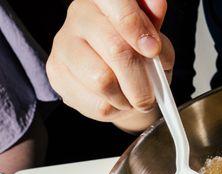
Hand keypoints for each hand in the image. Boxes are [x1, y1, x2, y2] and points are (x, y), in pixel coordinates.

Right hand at [46, 0, 173, 122]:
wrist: (119, 82)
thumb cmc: (138, 54)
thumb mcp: (155, 40)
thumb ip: (155, 27)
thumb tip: (158, 4)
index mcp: (104, 0)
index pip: (116, 3)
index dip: (137, 28)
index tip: (152, 51)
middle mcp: (79, 17)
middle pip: (115, 49)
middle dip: (140, 80)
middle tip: (149, 95)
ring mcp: (63, 45)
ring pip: (102, 80)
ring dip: (127, 98)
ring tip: (132, 97)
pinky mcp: (56, 74)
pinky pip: (95, 102)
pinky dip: (114, 108)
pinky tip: (116, 100)